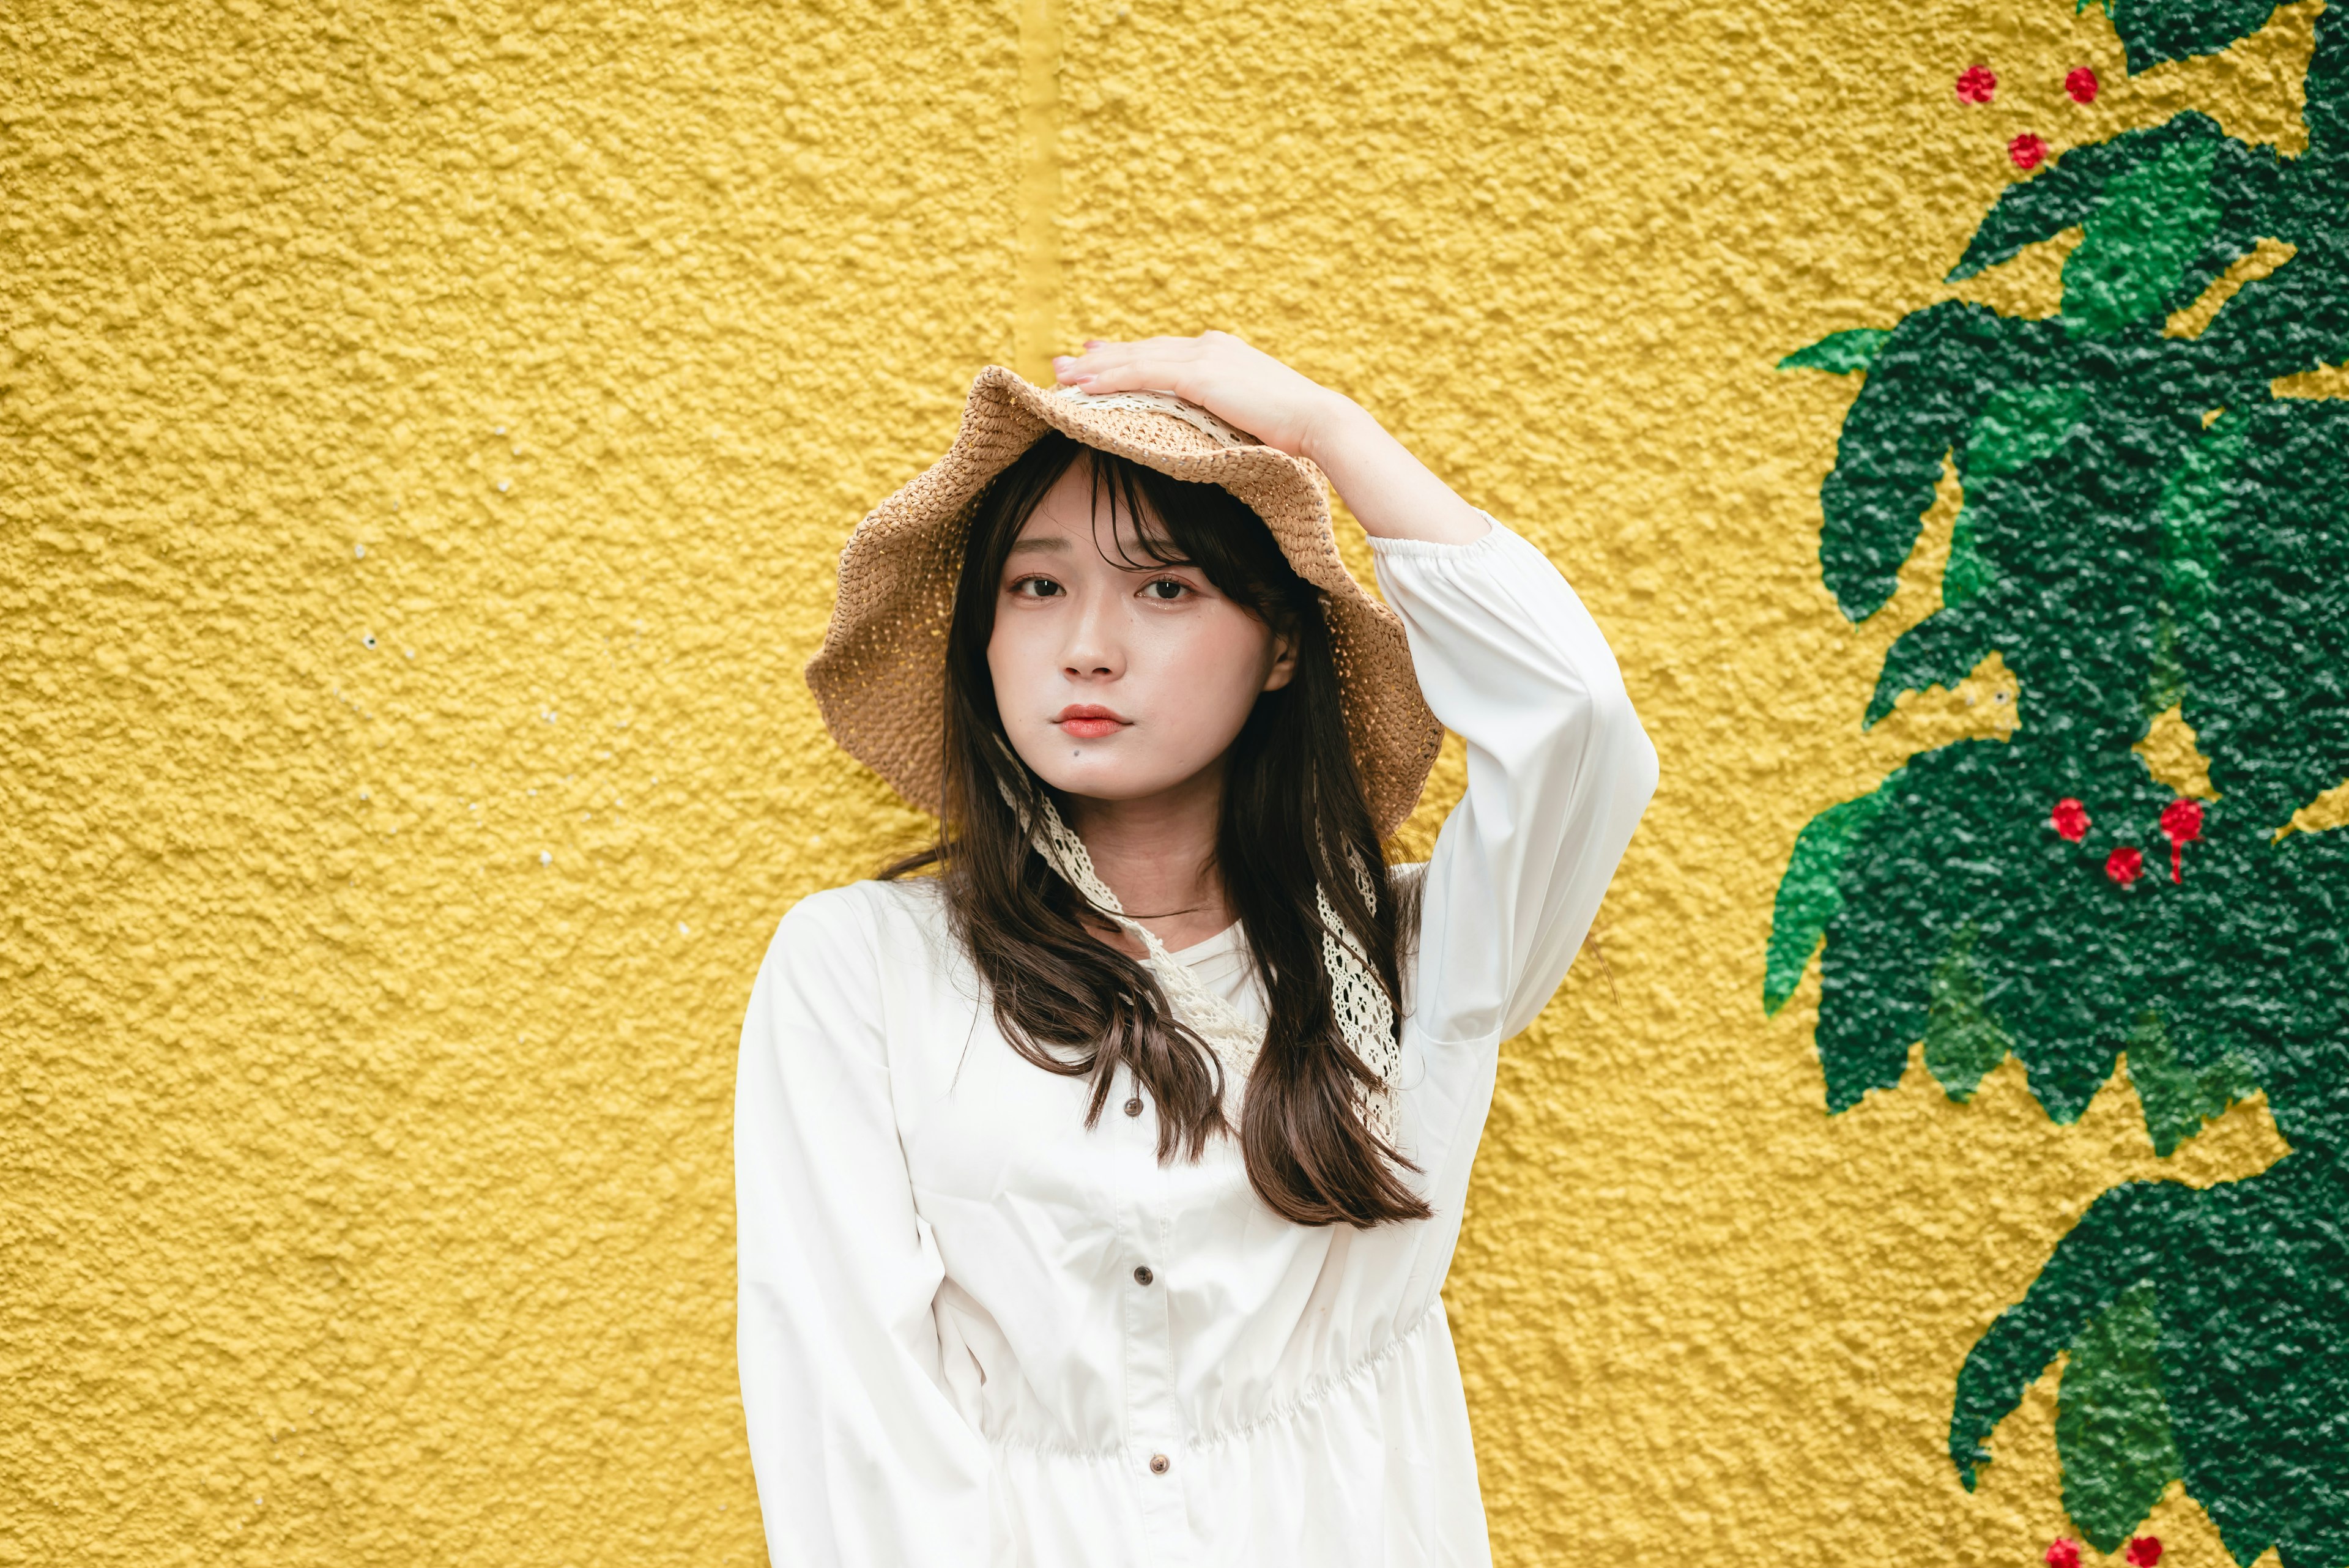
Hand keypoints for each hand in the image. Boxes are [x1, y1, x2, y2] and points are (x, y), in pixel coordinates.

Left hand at [1051, 332, 1350, 461]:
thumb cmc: (1294, 433)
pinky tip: (1086, 387)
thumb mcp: (1251, 415)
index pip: (1163, 351)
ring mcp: (1205, 357)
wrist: (1321, 424)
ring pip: (1137, 359)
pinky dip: (1112, 379)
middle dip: (1101, 358)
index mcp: (1222, 353)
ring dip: (1096, 368)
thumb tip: (1209, 425)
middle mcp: (1210, 346)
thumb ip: (1224, 411)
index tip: (1097, 356)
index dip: (1126, 355)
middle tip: (1064, 363)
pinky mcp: (1201, 376)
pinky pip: (1145, 375)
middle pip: (1143, 350)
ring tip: (1063, 375)